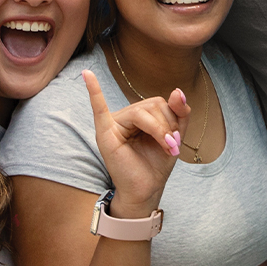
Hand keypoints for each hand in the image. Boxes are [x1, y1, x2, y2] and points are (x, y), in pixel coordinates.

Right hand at [82, 71, 190, 216]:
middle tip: (171, 146)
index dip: (173, 116)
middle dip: (166, 124)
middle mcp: (126, 116)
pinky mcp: (105, 133)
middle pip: (151, 105)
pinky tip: (87, 74)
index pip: (158, 102)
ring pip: (141, 111)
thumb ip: (179, 113)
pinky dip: (93, 90)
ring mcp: (113, 123)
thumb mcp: (175, 136)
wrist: (145, 191)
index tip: (178, 139)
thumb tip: (177, 90)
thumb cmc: (156, 164)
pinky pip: (98, 108)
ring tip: (166, 147)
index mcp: (140, 115)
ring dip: (160, 129)